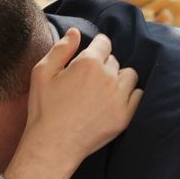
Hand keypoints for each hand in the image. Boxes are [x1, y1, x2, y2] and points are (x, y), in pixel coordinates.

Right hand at [27, 28, 141, 161]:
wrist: (52, 146)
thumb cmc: (44, 109)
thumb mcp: (41, 73)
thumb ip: (61, 49)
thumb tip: (76, 32)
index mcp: (88, 62)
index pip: (104, 43)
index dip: (95, 49)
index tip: (89, 59)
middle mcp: (107, 77)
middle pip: (114, 60)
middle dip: (103, 66)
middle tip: (88, 82)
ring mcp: (118, 97)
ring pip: (129, 76)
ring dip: (119, 78)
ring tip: (103, 90)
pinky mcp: (124, 116)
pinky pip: (138, 96)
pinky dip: (130, 95)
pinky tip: (114, 101)